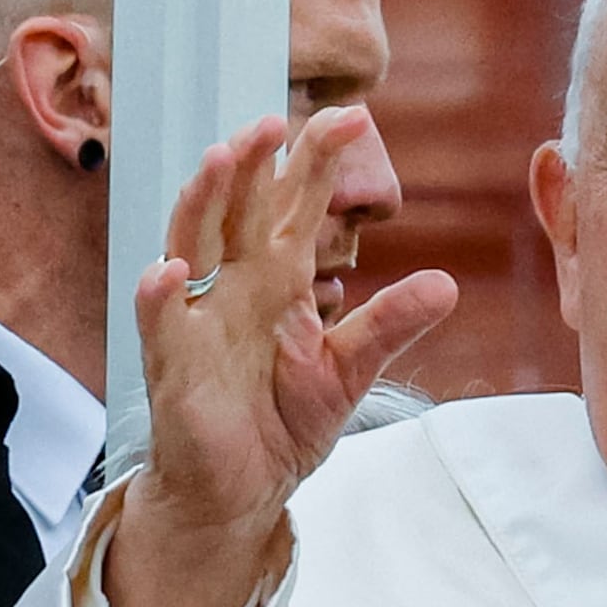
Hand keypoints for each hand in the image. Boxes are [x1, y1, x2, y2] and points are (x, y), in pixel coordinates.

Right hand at [106, 108, 456, 606]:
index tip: (353, 116)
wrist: (243, 490)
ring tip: (221, 160)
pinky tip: (168, 271)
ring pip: (192, 244)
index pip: (297, 204)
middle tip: (274, 121)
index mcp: (280, 276)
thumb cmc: (286, 419)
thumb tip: (448, 285)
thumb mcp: (349, 370)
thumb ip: (390, 325)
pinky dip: (158, 296)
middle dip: (254, 163)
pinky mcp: (172, 365)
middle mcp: (235, 283)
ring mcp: (199, 318)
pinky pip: (160, 323)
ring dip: (202, 203)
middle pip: (241, 208)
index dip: (318, 160)